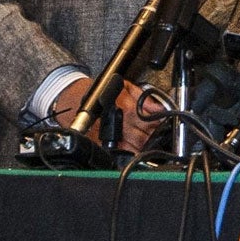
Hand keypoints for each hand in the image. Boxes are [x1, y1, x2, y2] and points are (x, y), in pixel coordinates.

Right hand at [54, 75, 169, 154]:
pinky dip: (131, 154)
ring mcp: (111, 135)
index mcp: (128, 108)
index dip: (159, 124)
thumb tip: (159, 108)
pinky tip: (137, 153)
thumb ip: (144, 97)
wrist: (74, 100)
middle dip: (154, 136)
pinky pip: (121, 152)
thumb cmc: (101, 92)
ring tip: (152, 144)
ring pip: (135, 146)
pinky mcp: (103, 144)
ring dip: (145, 145)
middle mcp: (120, 123)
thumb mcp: (126, 86)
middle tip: (161, 135)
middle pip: (144, 135)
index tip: (165, 124)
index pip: (150, 120)